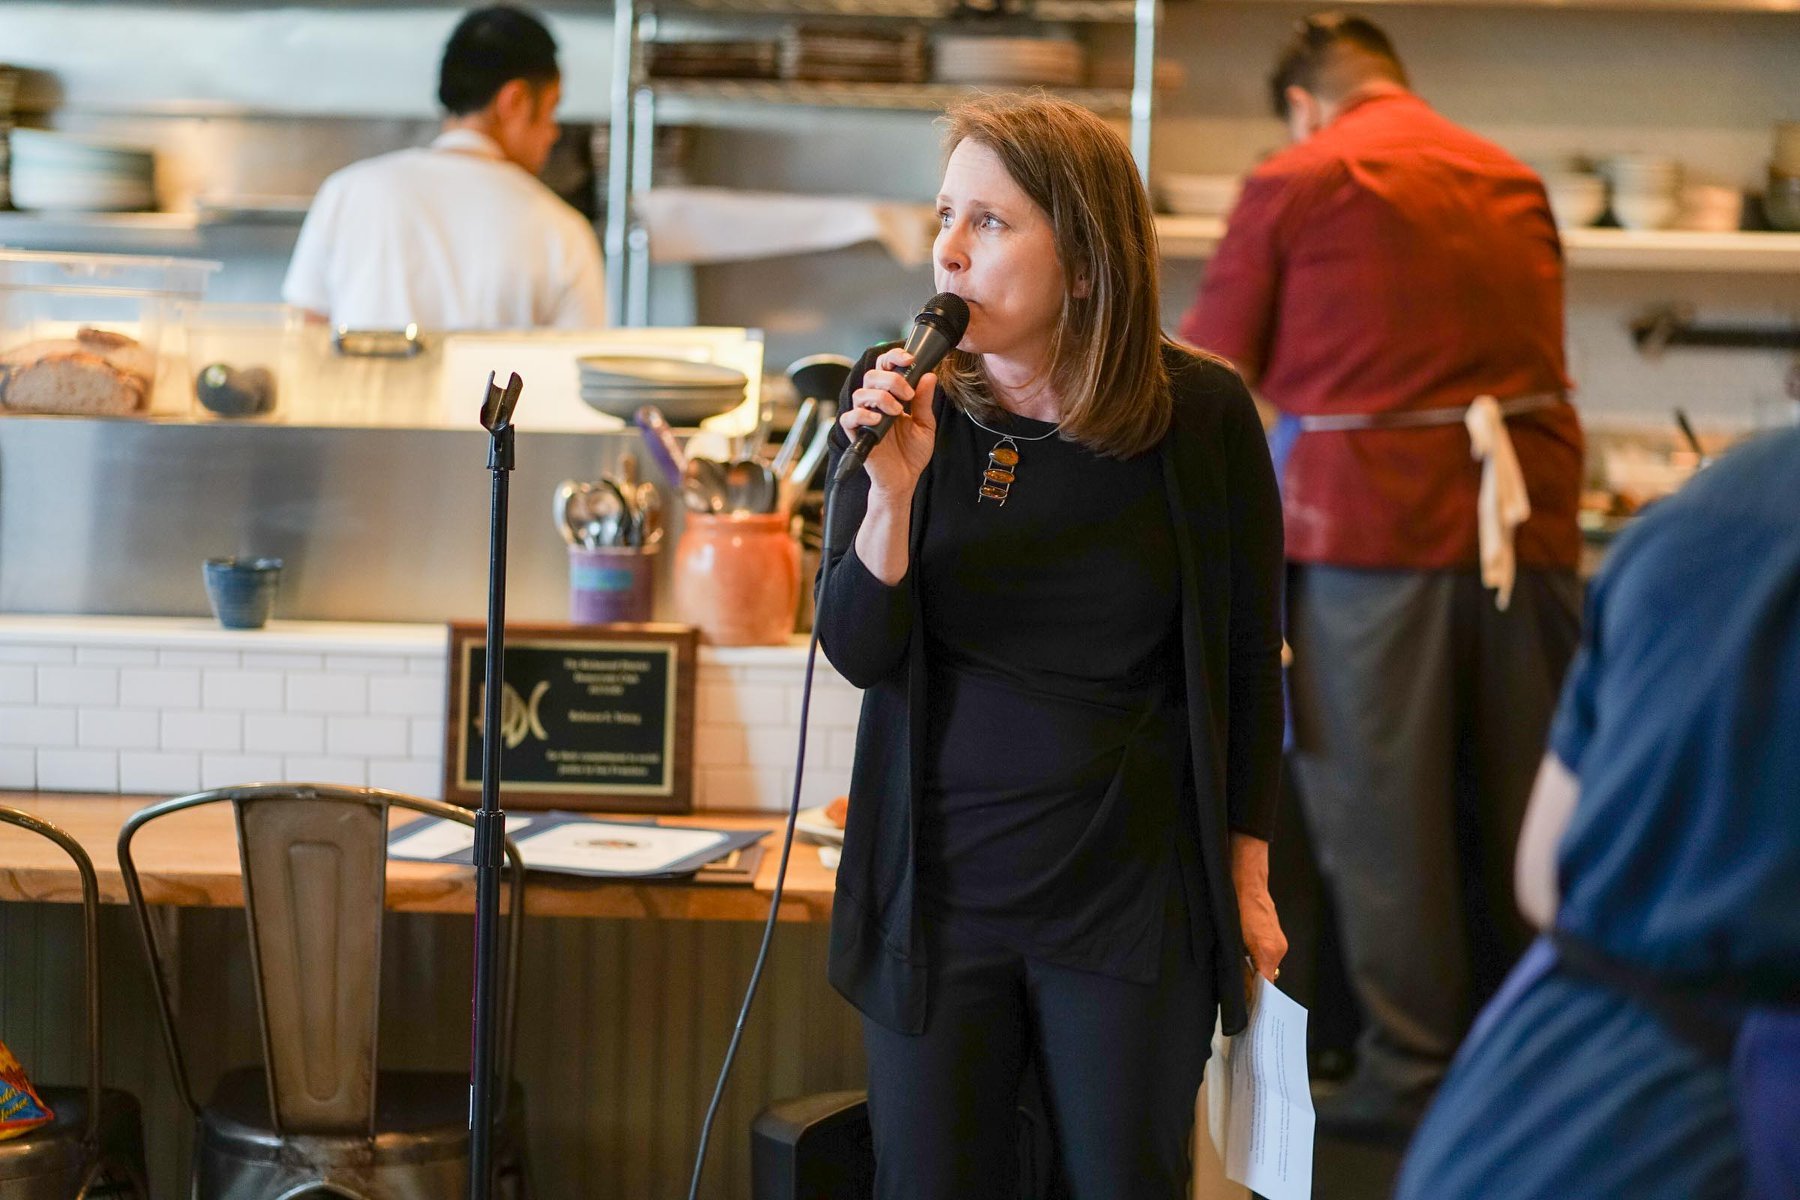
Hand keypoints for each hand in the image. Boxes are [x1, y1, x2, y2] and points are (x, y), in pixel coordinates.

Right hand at [838, 348, 938, 497]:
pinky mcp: (856, 434)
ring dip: (882, 397)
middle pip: (871, 375)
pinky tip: (878, 420)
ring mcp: (864, 418)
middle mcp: (875, 403)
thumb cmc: (911, 453)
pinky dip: (863, 415)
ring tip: (898, 412)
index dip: (894, 358)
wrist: (904, 480)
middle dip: (891, 379)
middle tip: (907, 394)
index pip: (885, 368)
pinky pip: (849, 417)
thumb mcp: (925, 424)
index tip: (910, 360)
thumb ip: (924, 401)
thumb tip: (928, 375)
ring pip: (861, 393)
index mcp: (891, 397)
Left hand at [1231, 833, 1286, 992]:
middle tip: (1240, 1001)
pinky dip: (1256, 961)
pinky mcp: (1275, 935)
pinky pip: (1267, 955)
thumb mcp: (1233, 938)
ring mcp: (1278, 941)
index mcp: (1269, 951)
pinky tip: (1243, 961)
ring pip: (1266, 966)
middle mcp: (1278, 948)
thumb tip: (1242, 986)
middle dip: (1254, 988)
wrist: (1247, 880)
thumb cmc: (1237, 905)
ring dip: (1254, 972)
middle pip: (1267, 978)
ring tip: (1239, 981)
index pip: (1266, 985)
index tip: (1250, 1013)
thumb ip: (1240, 964)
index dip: (1257, 999)